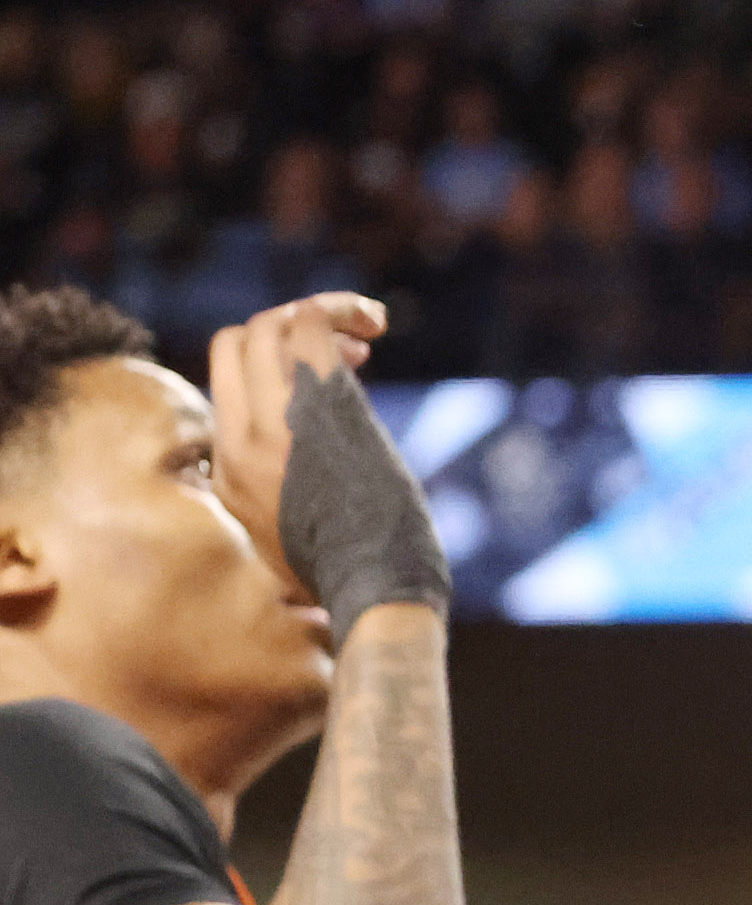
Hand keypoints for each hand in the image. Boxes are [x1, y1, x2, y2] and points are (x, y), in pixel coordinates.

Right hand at [208, 292, 383, 591]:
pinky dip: (341, 311)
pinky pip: (310, 328)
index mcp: (225, 468)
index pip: (222, 383)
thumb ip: (273, 496)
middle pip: (236, 341)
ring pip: (270, 325)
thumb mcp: (285, 541)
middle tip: (347, 343)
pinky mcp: (318, 410)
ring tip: (369, 324)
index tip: (329, 372)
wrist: (376, 594)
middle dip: (287, 324)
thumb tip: (289, 476)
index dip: (268, 362)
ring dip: (323, 311)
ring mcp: (275, 422)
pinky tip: (375, 321)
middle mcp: (239, 438)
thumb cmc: (350, 581)